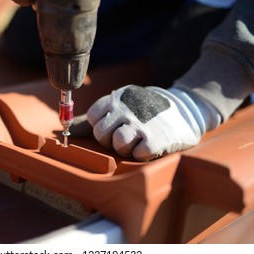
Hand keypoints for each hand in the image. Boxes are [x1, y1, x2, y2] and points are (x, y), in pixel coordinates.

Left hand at [86, 85, 219, 160]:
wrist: (186, 108)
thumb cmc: (145, 109)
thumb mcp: (121, 103)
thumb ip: (95, 117)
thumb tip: (67, 129)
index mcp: (115, 99)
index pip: (93, 118)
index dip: (101, 126)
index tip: (114, 125)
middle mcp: (126, 110)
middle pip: (101, 134)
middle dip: (111, 139)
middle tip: (126, 135)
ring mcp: (141, 124)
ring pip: (117, 144)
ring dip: (126, 148)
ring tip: (137, 141)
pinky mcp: (156, 139)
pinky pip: (138, 154)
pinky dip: (143, 154)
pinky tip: (150, 145)